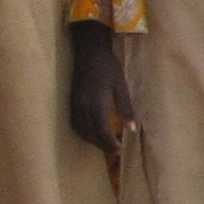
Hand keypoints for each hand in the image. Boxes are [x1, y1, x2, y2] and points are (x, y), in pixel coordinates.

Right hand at [69, 23, 137, 155]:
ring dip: (93, 141)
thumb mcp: (121, 87)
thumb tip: (133, 129)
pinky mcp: (71, 103)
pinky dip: (84, 133)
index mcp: (96, 103)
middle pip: (90, 134)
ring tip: (105, 144)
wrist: (88, 52)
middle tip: (115, 151)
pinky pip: (75, 124)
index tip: (120, 151)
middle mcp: (82, 107)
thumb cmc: (108, 68)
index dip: (110, 144)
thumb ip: (126, 109)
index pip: (102, 131)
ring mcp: (74, 105)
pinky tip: (92, 133)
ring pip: (81, 131)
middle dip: (102, 145)